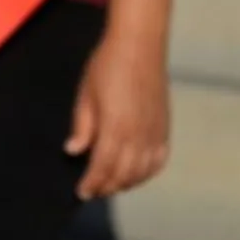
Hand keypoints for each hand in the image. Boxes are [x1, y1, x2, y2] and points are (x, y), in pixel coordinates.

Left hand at [66, 31, 170, 199]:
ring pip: (143, 172)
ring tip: (111, 185)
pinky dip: (147, 173)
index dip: (92, 183)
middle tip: (93, 191)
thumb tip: (74, 151)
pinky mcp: (165, 127)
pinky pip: (159, 160)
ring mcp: (155, 132)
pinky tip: (136, 174)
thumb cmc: (107, 66)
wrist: (139, 46)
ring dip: (126, 183)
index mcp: (116, 127)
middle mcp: (139, 135)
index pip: (103, 167)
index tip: (81, 193)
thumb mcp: (86, 95)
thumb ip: (82, 127)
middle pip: (124, 174)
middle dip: (107, 187)